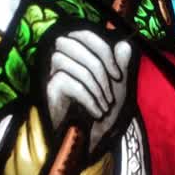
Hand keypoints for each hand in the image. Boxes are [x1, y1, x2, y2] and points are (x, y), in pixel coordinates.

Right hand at [46, 29, 132, 150]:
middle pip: (79, 46)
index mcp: (77, 51)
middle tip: (112, 95)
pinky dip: (90, 100)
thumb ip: (121, 64)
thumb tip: (125, 43)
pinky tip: (97, 113)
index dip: (104, 51)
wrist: (86, 139)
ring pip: (77, 66)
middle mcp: (61, 57)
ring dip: (97, 89)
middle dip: (102, 71)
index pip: (86, 35)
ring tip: (105, 107)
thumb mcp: (116, 86)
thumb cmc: (100, 109)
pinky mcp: (49, 88)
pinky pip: (71, 84)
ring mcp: (52, 72)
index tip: (118, 75)